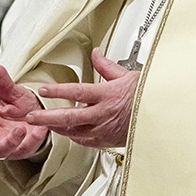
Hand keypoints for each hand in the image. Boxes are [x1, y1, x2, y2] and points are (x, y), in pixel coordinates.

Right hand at [0, 66, 49, 159]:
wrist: (37, 115)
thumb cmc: (18, 104)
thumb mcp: (12, 91)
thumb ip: (3, 82)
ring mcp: (2, 143)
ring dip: (9, 141)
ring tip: (20, 129)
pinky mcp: (18, 150)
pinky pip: (22, 149)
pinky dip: (31, 141)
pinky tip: (39, 131)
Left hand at [25, 48, 139, 148]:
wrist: (163, 115)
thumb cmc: (148, 96)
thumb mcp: (127, 75)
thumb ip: (107, 66)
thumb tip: (96, 53)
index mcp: (107, 95)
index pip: (77, 92)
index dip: (58, 91)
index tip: (44, 90)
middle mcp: (104, 114)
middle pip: (69, 117)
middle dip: (47, 117)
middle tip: (33, 116)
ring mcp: (105, 129)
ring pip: (75, 132)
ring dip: (58, 128)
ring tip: (46, 125)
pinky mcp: (109, 140)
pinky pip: (87, 141)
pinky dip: (75, 137)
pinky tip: (70, 134)